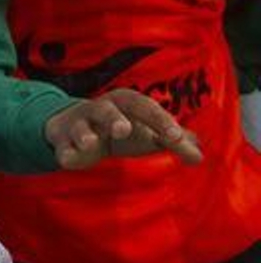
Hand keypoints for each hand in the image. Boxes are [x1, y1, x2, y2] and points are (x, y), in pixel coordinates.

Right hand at [44, 88, 200, 169]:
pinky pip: (63, 147)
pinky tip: (68, 160)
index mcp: (125, 102)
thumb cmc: (120, 128)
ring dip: (85, 134)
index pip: (144, 107)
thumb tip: (199, 155)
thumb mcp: (148, 131)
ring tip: (90, 143)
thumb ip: (173, 141)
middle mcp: (100, 109)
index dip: (160, 120)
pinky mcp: (64, 142)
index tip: (177, 137)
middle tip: (123, 130)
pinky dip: (65, 153)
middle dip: (114, 118)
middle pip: (107, 110)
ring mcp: (80, 125)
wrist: (74, 128)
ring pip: (80, 127)